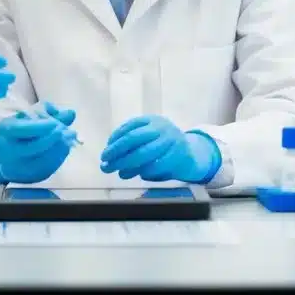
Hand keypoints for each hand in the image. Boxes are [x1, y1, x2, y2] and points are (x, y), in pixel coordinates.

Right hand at [0, 103, 77, 184]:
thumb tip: (71, 113)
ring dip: (61, 146)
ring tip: (70, 136)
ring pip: (45, 158)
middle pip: (36, 146)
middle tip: (68, 130)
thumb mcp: (27, 118)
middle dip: (55, 137)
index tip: (55, 123)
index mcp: (7, 131)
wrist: (6, 158)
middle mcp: (11, 151)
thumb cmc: (19, 132)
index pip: (24, 129)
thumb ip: (49, 113)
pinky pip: (50, 167)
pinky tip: (65, 147)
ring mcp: (21, 166)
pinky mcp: (32, 177)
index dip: (41, 126)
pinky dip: (60, 156)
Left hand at [100, 115, 220, 183]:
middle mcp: (161, 127)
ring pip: (144, 154)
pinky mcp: (177, 156)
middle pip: (133, 139)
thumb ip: (131, 142)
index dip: (114, 141)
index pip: (128, 128)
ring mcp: (170, 141)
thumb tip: (108, 155)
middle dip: (116, 154)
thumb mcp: (149, 137)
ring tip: (119, 173)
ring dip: (127, 166)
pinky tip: (138, 174)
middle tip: (105, 166)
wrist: (190, 153)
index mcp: (151, 120)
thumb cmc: (162, 145)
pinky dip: (144, 172)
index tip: (105, 154)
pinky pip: (156, 166)